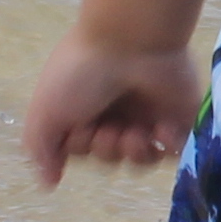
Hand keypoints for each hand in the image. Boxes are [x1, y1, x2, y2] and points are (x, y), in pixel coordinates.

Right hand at [23, 36, 200, 187]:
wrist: (131, 38)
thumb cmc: (82, 72)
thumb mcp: (46, 110)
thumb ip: (41, 149)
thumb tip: (49, 182)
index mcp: (84, 107)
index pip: (82, 148)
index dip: (81, 147)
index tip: (81, 130)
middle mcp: (116, 111)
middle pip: (111, 156)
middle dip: (107, 150)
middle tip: (110, 130)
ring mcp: (149, 113)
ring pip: (142, 158)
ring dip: (135, 153)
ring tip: (135, 133)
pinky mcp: (179, 113)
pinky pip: (176, 148)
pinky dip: (168, 146)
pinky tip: (160, 130)